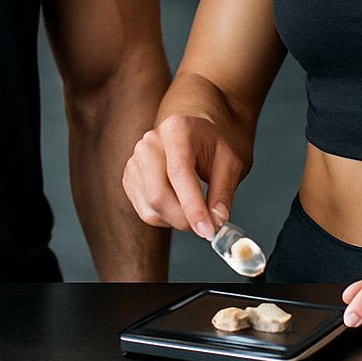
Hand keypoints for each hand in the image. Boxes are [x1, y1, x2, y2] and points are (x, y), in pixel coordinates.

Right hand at [122, 114, 245, 239]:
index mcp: (176, 130)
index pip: (179, 173)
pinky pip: (145, 211)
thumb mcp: (231, 161)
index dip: (193, 207)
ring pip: (150, 208)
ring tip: (195, 207)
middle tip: (207, 225)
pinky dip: (166, 218)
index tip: (208, 230)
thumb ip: (223, 191)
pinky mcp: (130, 179)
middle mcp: (149, 144)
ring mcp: (135, 161)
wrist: (196, 133)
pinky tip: (179, 205)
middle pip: (158, 194)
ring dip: (177, 220)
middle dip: (185, 219)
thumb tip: (217, 220)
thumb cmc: (213, 143)